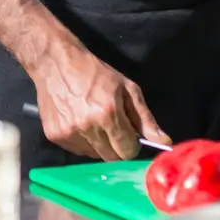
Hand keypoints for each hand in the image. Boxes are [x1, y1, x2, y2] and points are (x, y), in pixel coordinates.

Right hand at [31, 45, 169, 160]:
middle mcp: (87, 126)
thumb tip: (165, 141)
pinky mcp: (55, 135)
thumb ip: (145, 118)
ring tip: (92, 121)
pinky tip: (78, 122)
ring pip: (94, 155)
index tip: (128, 134)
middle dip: (116, 146)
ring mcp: (69, 133)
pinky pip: (77, 150)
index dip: (131, 144)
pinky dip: (82, 141)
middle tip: (111, 127)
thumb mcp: (126, 88)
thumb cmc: (94, 72)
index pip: (128, 151)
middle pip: (111, 158)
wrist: (54, 62)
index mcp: (108, 113)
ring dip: (98, 144)